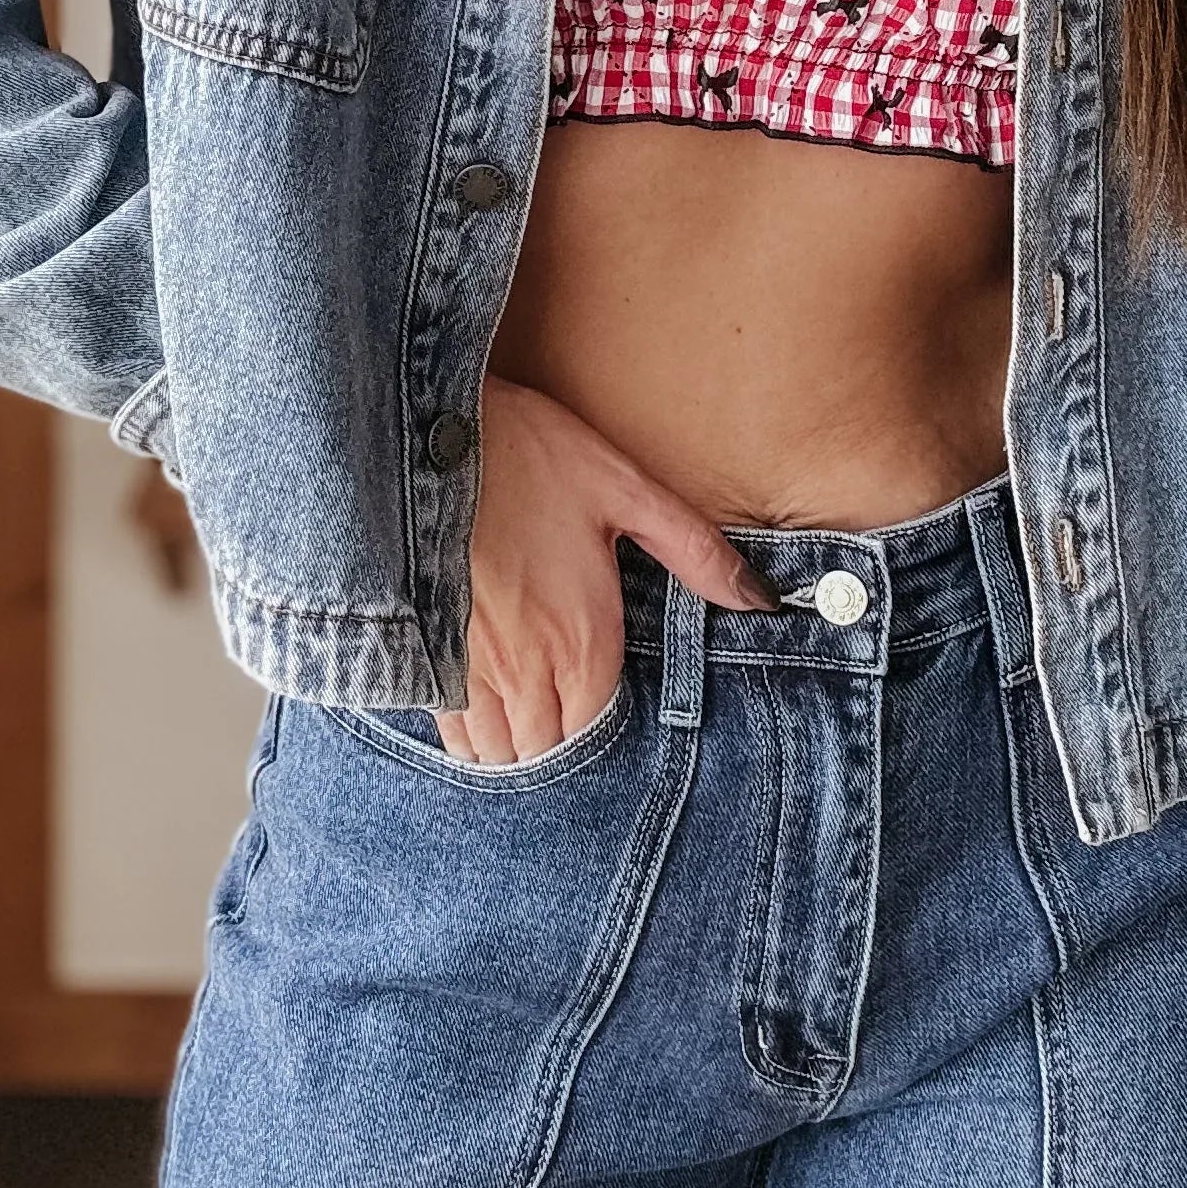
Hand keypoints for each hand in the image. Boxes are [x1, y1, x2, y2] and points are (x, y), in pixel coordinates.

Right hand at [440, 374, 780, 764]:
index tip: (609, 721)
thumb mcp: (624, 487)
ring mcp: (470, 672)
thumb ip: (694, 550)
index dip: (606, 737)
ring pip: (498, 753)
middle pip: (548, 753)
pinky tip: (482, 711)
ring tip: (529, 725)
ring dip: (516, 749)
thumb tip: (762, 598)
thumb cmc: (528, 454)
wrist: (424, 434)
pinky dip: (469, 736)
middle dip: (561, 750)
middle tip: (570, 724)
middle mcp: (527, 673)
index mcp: (583, 641)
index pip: (601, 735)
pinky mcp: (426, 657)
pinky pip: (452, 732)